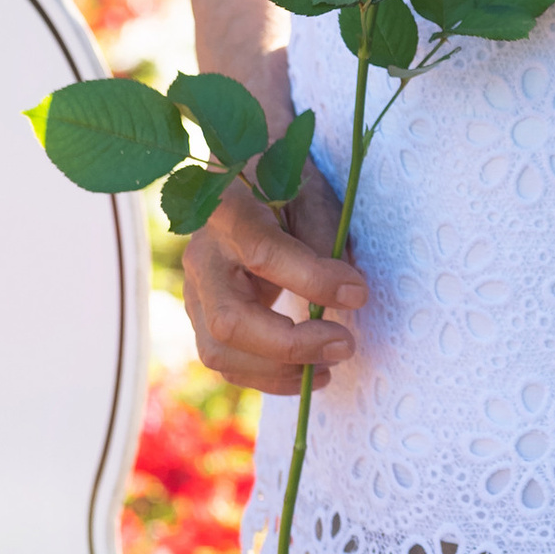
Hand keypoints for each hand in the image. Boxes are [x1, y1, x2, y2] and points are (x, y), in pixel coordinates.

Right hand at [180, 163, 359, 397]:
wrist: (236, 176)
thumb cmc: (279, 180)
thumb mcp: (308, 189)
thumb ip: (323, 232)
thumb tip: (347, 291)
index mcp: (228, 212)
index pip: (263, 252)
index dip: (311, 279)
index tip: (357, 293)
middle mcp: (203, 256)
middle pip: (230, 320)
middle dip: (291, 344)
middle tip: (344, 344)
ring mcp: (196, 291)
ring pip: (220, 351)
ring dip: (279, 371)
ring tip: (329, 366)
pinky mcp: (203, 316)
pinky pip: (226, 361)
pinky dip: (267, 376)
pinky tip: (306, 372)